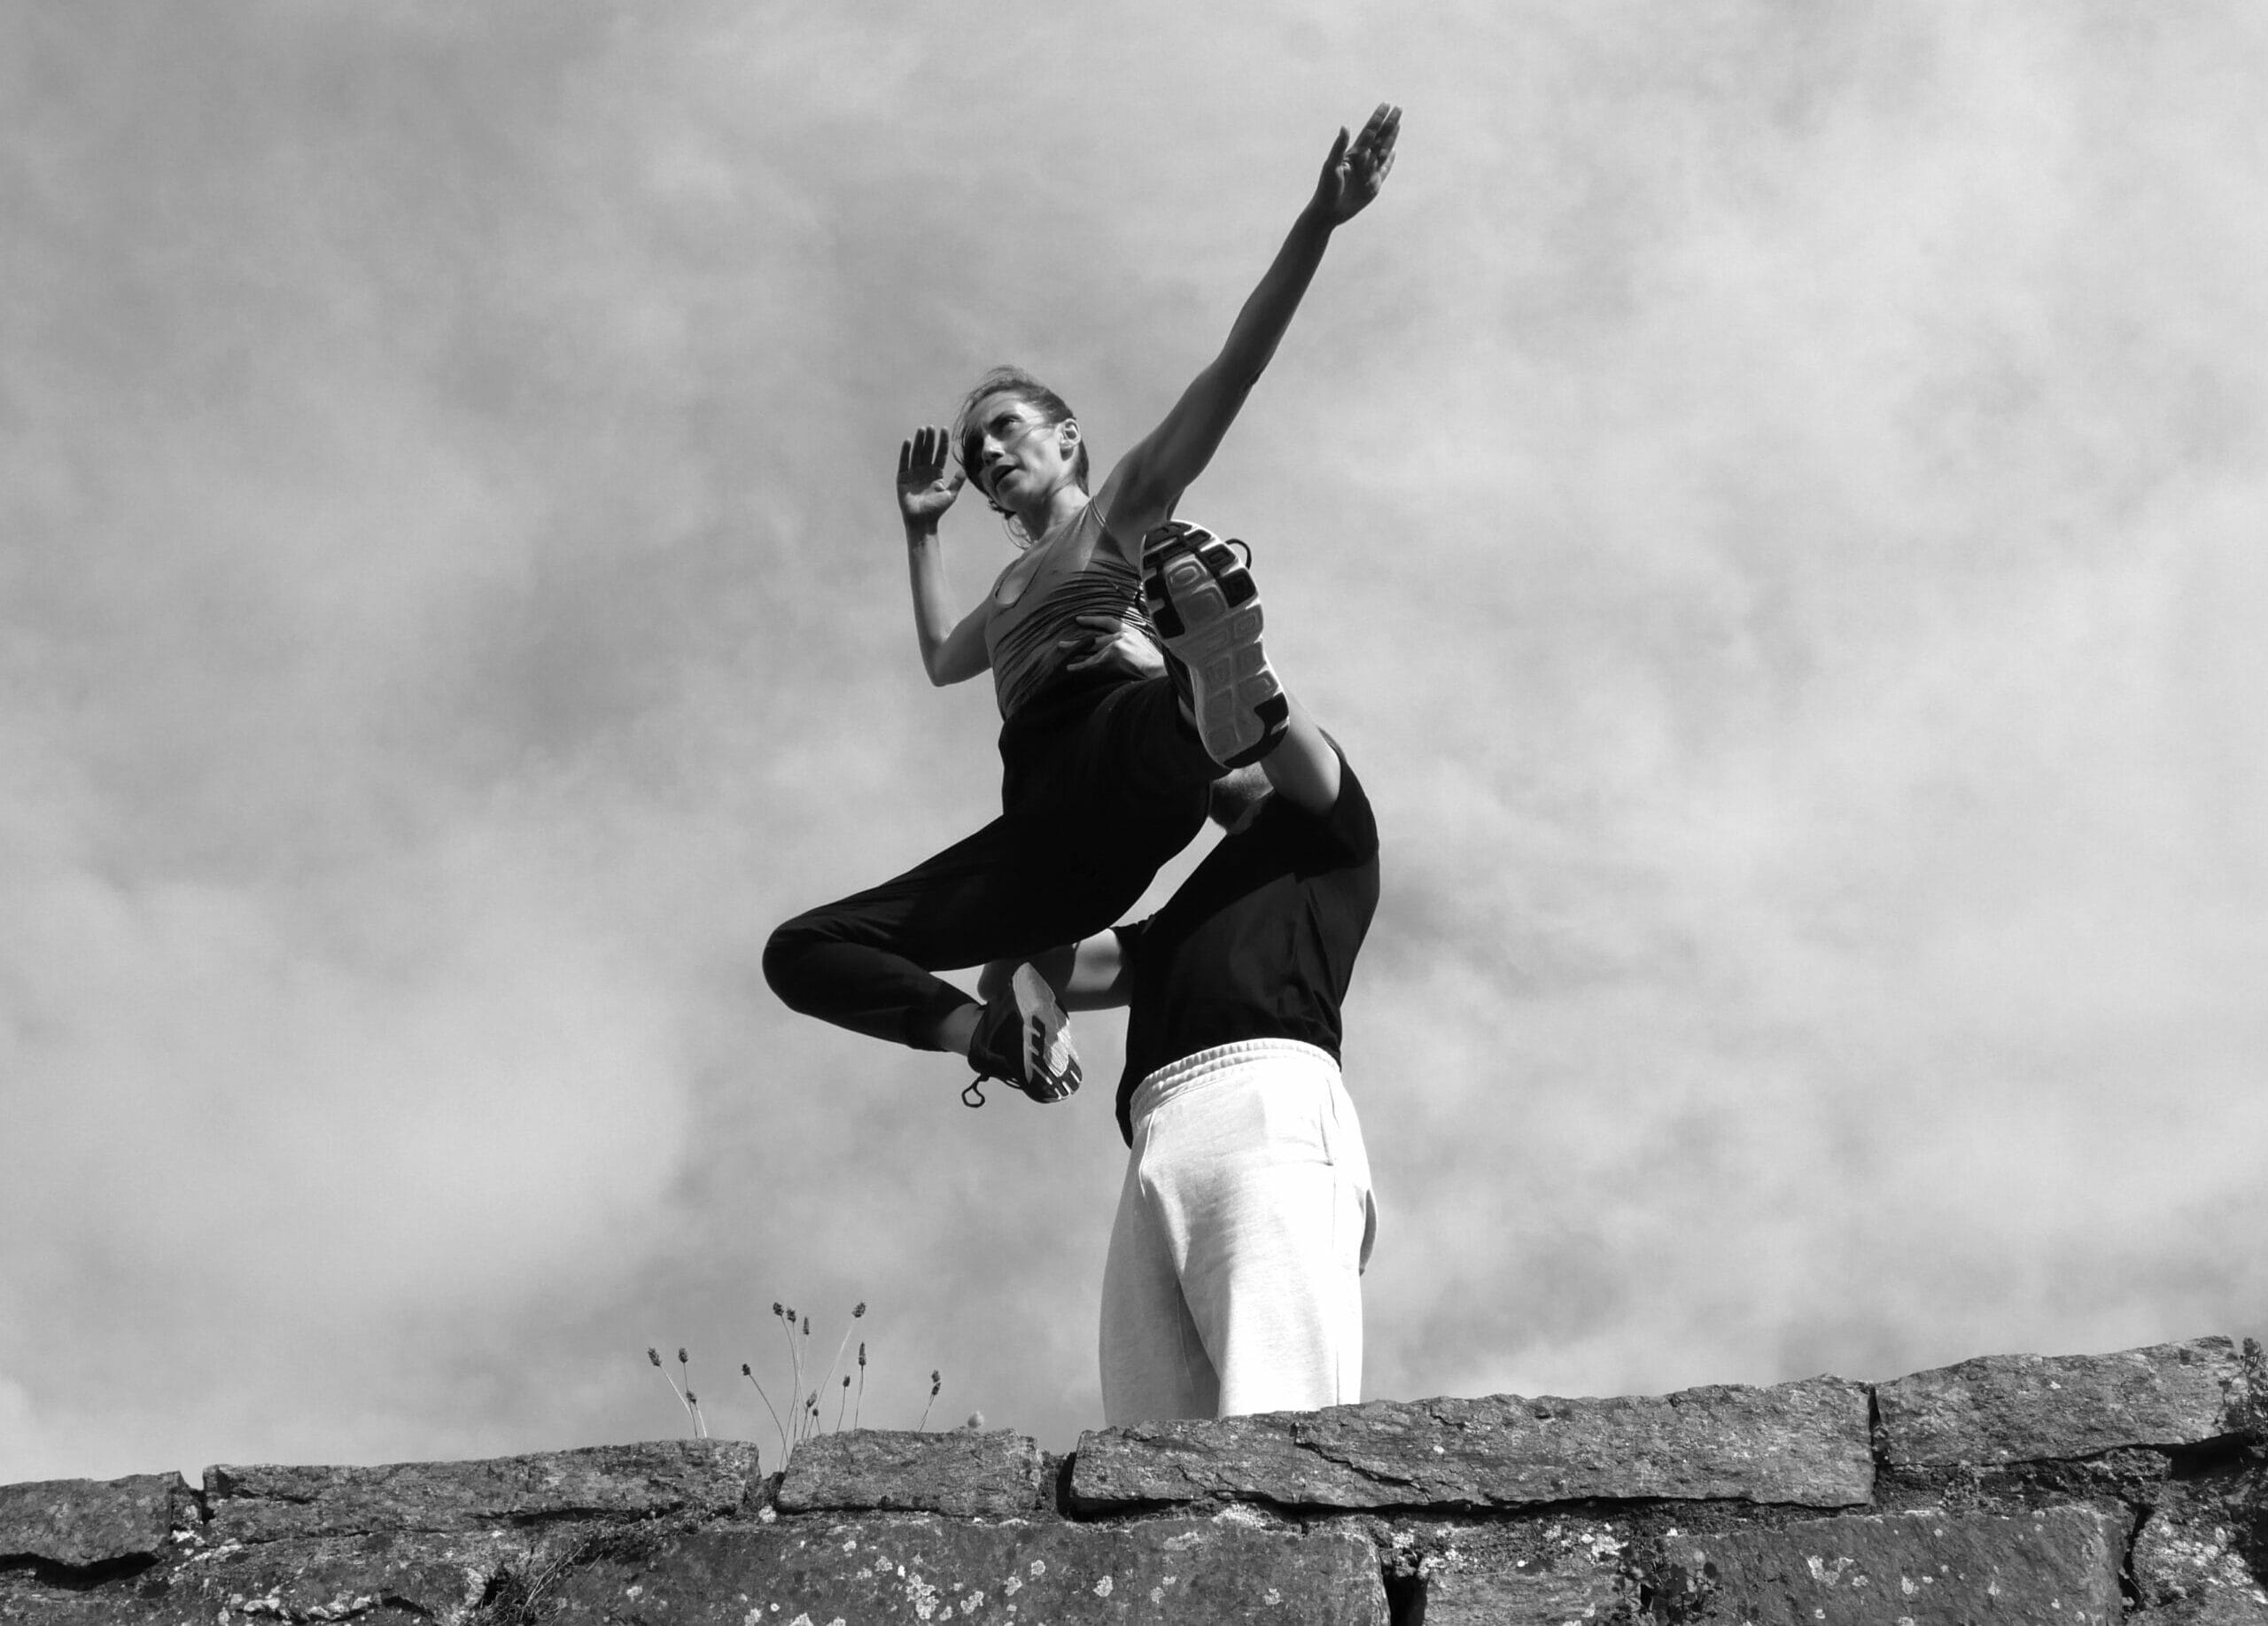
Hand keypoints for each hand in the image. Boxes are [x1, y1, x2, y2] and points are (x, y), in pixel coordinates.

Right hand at [897, 425, 963, 528]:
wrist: (922, 521)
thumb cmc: (936, 510)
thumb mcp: (950, 496)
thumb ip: (957, 482)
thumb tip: (964, 470)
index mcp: (936, 474)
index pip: (940, 454)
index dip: (942, 443)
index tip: (944, 429)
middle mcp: (925, 471)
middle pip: (928, 451)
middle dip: (930, 439)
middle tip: (931, 427)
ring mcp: (913, 473)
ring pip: (917, 454)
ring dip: (919, 442)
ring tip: (922, 430)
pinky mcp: (903, 478)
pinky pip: (904, 462)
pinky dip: (905, 452)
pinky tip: (909, 441)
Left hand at [1061, 613, 1167, 678]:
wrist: (1161, 670)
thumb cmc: (1157, 664)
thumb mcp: (1145, 647)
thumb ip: (1132, 645)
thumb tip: (1122, 650)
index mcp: (1130, 631)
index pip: (1108, 621)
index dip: (1093, 620)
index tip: (1079, 619)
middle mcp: (1121, 636)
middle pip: (1094, 637)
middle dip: (1078, 640)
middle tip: (1062, 642)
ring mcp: (1116, 645)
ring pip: (1091, 650)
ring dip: (1075, 651)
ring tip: (1062, 651)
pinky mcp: (1112, 656)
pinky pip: (1092, 662)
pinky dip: (1080, 666)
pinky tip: (1070, 668)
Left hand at [1311, 103, 1399, 225]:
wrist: (1329, 212)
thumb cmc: (1326, 188)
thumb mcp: (1331, 166)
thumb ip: (1339, 147)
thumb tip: (1345, 126)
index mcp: (1354, 153)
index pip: (1369, 132)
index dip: (1378, 118)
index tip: (1386, 104)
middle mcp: (1363, 160)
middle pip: (1380, 137)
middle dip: (1389, 123)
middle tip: (1399, 107)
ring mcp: (1369, 172)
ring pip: (1384, 150)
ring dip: (1391, 137)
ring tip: (1398, 124)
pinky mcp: (1373, 185)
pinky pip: (1384, 170)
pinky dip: (1390, 161)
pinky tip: (1393, 152)